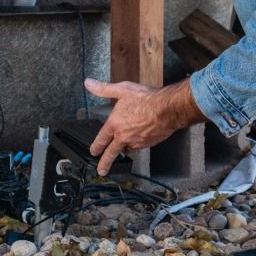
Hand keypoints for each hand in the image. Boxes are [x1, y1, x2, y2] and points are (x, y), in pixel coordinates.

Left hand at [84, 78, 205, 174]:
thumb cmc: (146, 99)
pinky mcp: (149, 144)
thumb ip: (104, 89)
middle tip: (101, 171)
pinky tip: (140, 137)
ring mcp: (137, 142)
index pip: (101, 139)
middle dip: (105, 163)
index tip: (93, 152)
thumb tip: (89, 83)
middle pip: (112, 153)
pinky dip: (138, 143)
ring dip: (125, 149)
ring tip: (123, 149)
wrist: (167, 109)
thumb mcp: (122, 90)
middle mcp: (124, 136)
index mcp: (115, 125)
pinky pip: (140, 146)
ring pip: (128, 148)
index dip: (96, 147)